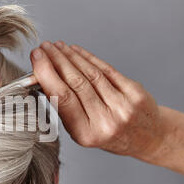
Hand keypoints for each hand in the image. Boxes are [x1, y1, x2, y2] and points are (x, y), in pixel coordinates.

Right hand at [30, 40, 162, 157]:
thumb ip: (64, 107)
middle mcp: (105, 121)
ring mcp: (122, 106)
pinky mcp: (134, 93)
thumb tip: (42, 79)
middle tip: (43, 48)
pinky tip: (75, 50)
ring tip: (56, 46)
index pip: (62, 98)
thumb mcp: (82, 130)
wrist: (147, 137)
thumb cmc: (109, 134)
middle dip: (56, 61)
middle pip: (76, 83)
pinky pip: (106, 70)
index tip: (36, 59)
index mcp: (86, 133)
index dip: (47, 75)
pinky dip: (88, 58)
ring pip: (90, 74)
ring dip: (70, 56)